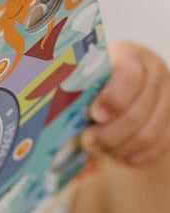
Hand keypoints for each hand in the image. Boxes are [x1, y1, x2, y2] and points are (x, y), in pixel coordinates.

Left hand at [81, 41, 169, 165]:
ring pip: (148, 134)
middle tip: (86, 141)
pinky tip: (116, 157)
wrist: (111, 90)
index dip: (113, 99)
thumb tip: (54, 107)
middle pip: (138, 112)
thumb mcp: (80, 76)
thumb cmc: (87, 81)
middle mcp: (153, 73)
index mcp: (128, 55)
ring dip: (119, 147)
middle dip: (109, 133)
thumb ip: (74, 88)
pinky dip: (135, 156)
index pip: (128, 76)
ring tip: (98, 149)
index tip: (95, 115)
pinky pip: (159, 146)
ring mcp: (167, 98)